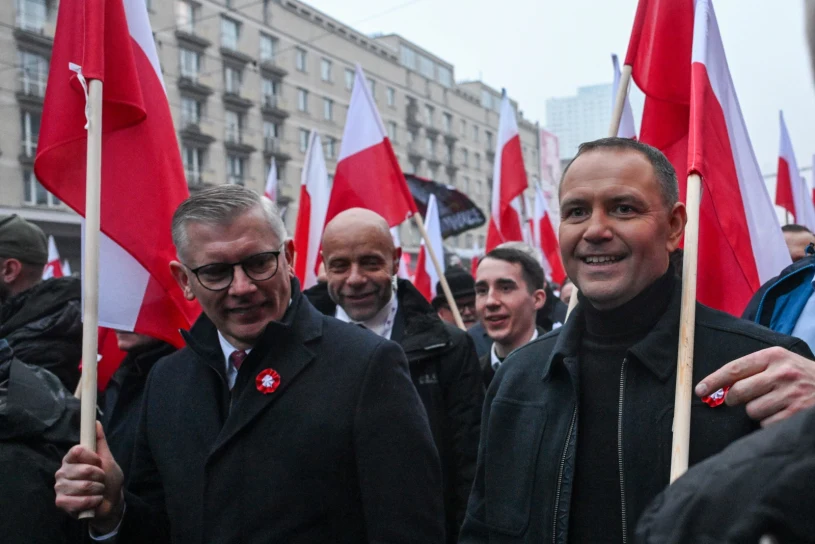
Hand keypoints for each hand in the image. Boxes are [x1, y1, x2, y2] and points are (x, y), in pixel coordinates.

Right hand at [55, 421, 124, 533]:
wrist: (110, 502)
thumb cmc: (108, 479)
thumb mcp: (107, 459)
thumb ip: (100, 441)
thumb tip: (96, 422)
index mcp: (71, 458)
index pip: (78, 451)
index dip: (92, 458)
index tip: (99, 462)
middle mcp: (62, 471)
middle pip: (84, 469)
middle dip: (100, 476)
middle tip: (101, 479)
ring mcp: (60, 487)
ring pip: (84, 486)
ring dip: (98, 489)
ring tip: (97, 490)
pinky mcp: (60, 502)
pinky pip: (79, 501)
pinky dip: (92, 501)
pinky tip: (93, 501)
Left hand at [695, 346, 814, 426]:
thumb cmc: (803, 376)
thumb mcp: (782, 362)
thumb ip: (754, 370)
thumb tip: (721, 387)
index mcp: (773, 356)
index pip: (734, 368)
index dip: (713, 381)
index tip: (700, 390)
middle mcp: (782, 373)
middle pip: (738, 391)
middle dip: (734, 399)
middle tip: (741, 399)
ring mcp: (791, 394)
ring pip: (751, 410)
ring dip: (756, 412)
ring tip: (774, 404)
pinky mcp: (797, 413)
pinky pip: (766, 424)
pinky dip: (770, 423)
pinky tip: (783, 414)